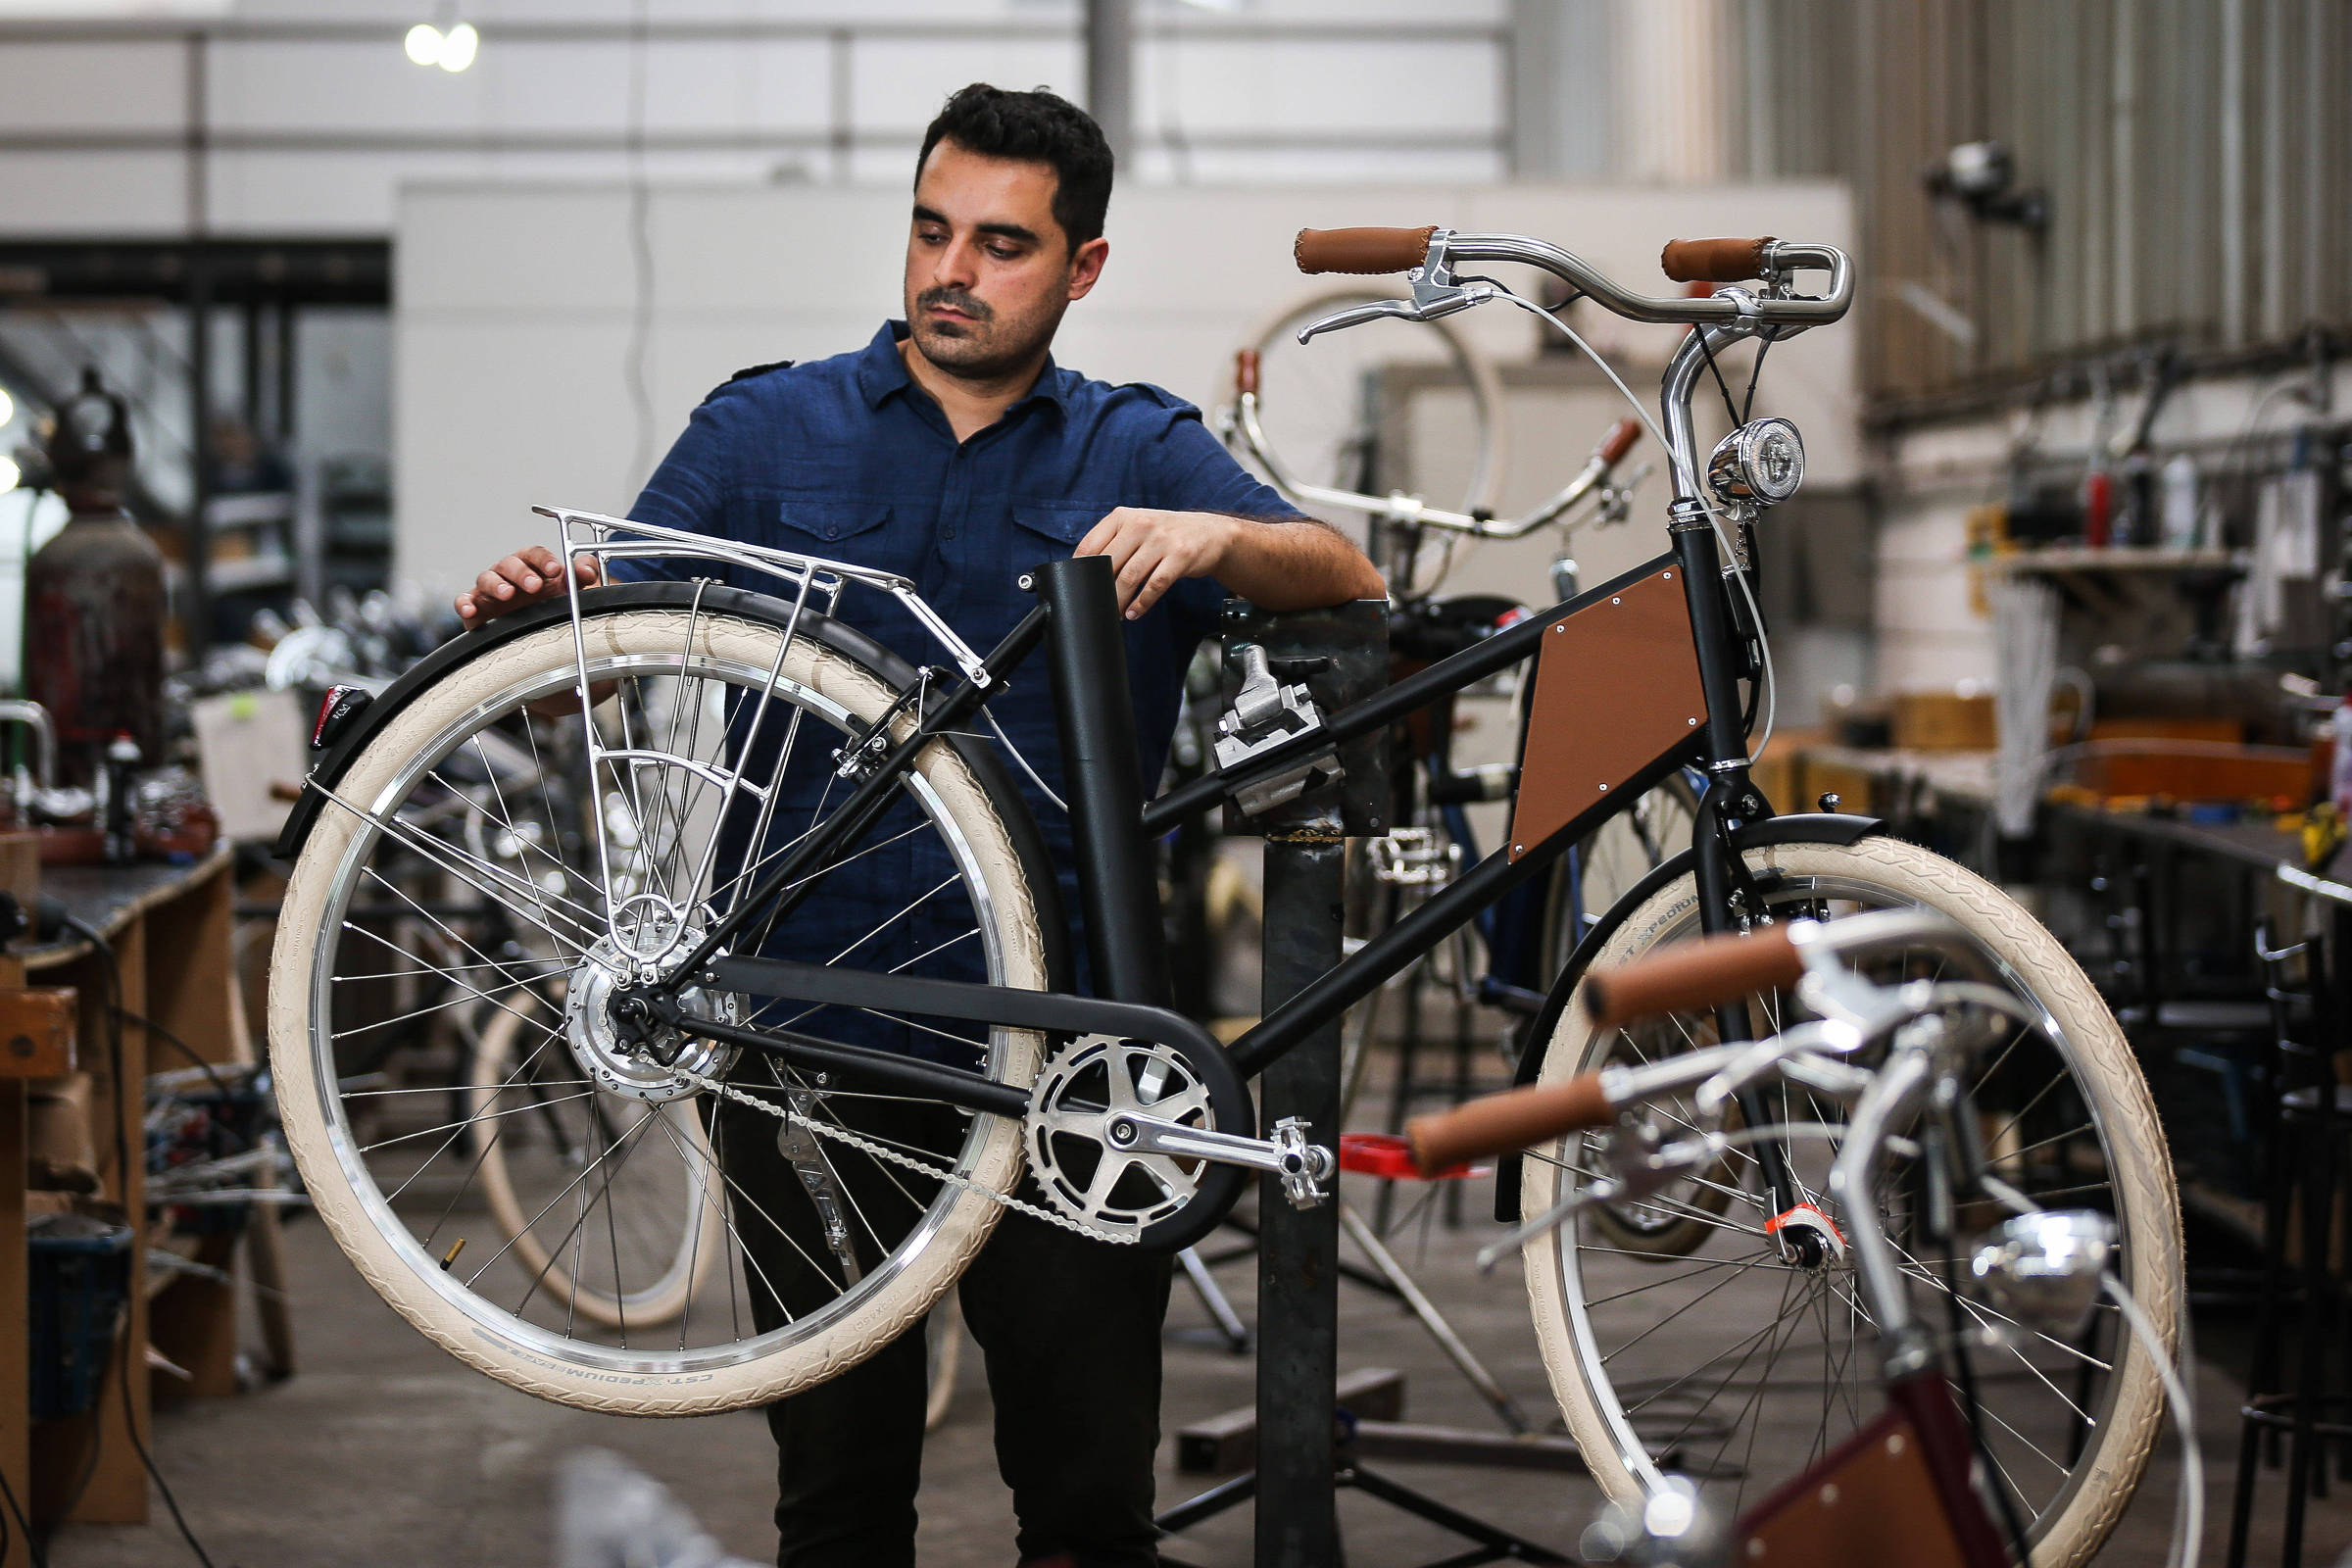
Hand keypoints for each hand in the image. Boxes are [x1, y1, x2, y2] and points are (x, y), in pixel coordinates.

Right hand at [456, 546, 600, 630]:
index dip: (544, 560)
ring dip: (496, 585)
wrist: (529, 629)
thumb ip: (579, 575)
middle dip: (522, 573)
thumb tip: (587, 569)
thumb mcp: (567, 589)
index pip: (535, 554)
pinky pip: (464, 601)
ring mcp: (490, 589)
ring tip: (507, 594)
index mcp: (531, 565)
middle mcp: (508, 573)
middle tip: (534, 585)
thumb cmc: (546, 602)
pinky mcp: (476, 607)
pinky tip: (471, 610)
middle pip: (510, 564)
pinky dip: (465, 604)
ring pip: (487, 578)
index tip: (556, 570)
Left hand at [1073, 508, 1236, 619]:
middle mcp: (1141, 524)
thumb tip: (1088, 574)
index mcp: (1124, 516)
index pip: (1091, 545)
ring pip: (1130, 577)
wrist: (1211, 532)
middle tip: (1099, 605)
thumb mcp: (1139, 527)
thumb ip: (1115, 543)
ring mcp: (1162, 539)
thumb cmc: (1167, 534)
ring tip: (1116, 613)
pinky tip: (1135, 612)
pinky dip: (1142, 603)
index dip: (1080, 570)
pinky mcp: (1180, 556)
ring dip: (1120, 601)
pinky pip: (1155, 586)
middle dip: (1101, 590)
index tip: (1079, 587)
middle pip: (1109, 565)